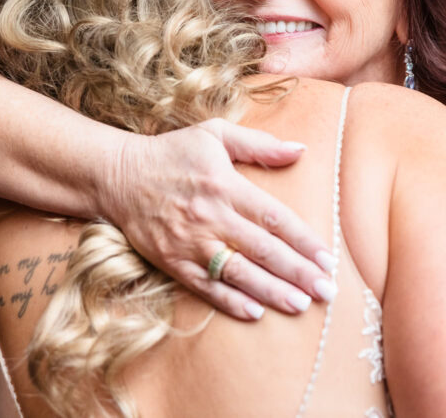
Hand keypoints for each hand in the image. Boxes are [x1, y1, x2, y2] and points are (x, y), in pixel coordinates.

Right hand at [101, 119, 335, 319]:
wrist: (116, 176)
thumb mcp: (215, 134)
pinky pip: (206, 286)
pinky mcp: (172, 261)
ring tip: (300, 305)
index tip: (328, 259)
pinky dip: (230, 301)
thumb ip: (260, 145)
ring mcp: (190, 243)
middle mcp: (211, 217)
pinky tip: (256, 312)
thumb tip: (301, 149)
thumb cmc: (172, 153)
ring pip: (238, 272)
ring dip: (271, 291)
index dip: (304, 240)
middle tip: (326, 291)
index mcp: (226, 186)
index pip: (274, 218)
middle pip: (263, 250)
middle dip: (298, 272)